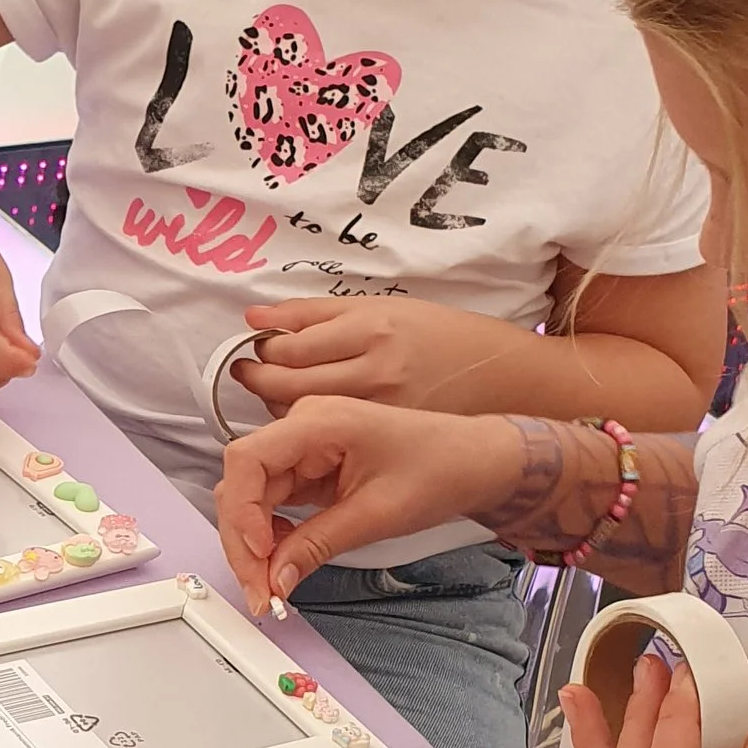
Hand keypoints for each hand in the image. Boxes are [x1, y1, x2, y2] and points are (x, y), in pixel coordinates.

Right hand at [214, 400, 524, 610]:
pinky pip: (272, 503)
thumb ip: (317, 545)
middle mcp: (302, 428)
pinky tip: (282, 560)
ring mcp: (303, 448)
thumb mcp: (378, 514)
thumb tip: (275, 577)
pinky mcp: (309, 469)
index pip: (247, 459)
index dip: (241, 512)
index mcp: (319, 421)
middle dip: (243, 541)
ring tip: (271, 585)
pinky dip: (271, 536)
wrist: (474, 462)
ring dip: (254, 544)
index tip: (259, 556)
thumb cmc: (441, 467)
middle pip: (242, 484)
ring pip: (252, 498)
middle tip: (260, 589)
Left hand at [234, 292, 532, 412]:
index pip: (290, 348)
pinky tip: (308, 417)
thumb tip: (255, 320)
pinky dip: (308, 429)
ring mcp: (379, 412)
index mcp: (372, 330)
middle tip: (249, 373)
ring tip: (278, 390)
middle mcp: (374, 373)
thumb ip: (312, 315)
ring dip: (276, 407)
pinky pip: (327, 440)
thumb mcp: (377, 308)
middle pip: (286, 387)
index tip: (253, 349)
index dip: (262, 351)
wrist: (498, 377)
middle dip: (258, 382)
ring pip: (301, 418)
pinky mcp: (384, 440)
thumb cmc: (440, 337)